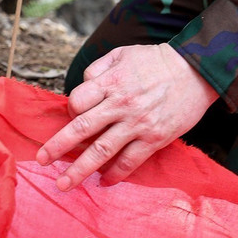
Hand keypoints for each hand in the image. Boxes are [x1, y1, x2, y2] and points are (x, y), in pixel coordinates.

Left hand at [36, 43, 217, 190]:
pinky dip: (115, 174)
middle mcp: (121, 105)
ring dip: (79, 171)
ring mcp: (137, 124)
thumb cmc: (157, 61)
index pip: (77, 101)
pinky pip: (129, 161)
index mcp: (111, 82)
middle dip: (58, 147)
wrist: (197, 71)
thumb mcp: (124, 53)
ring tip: (63, 184)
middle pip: (81, 130)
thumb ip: (98, 68)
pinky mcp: (154, 138)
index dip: (69, 111)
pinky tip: (104, 182)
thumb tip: (81, 86)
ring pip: (101, 151)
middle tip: (41, 161)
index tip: (72, 116)